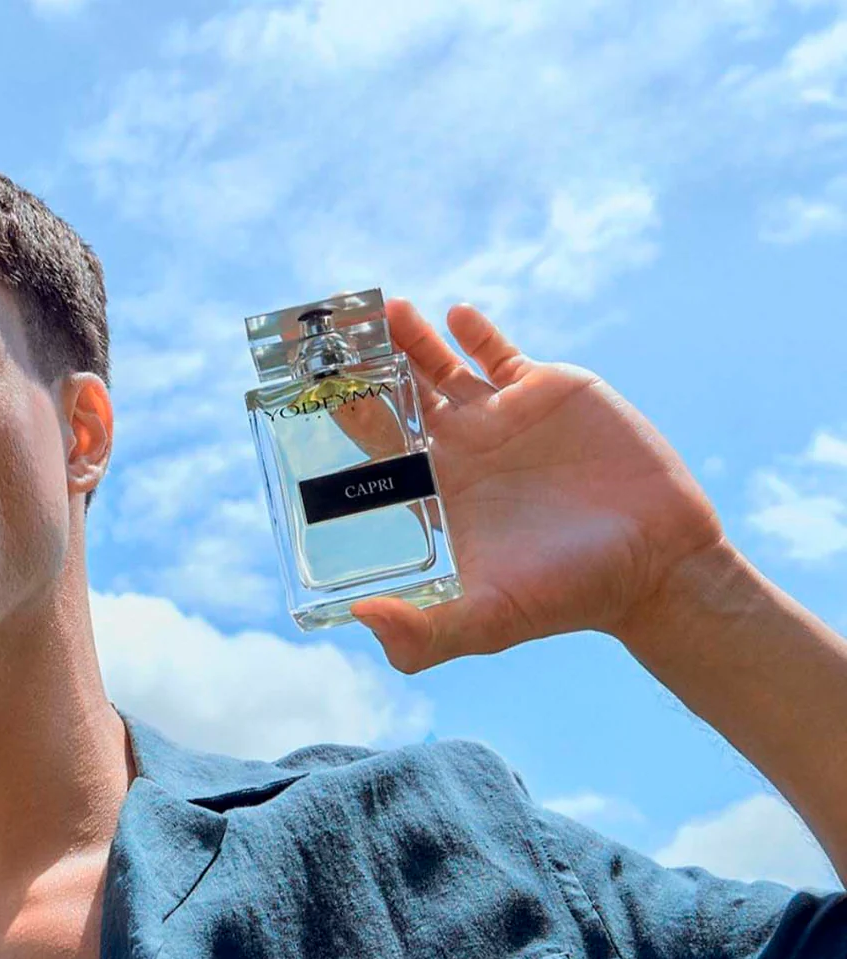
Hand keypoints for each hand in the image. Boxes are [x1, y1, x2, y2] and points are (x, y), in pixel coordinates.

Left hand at [346, 299, 725, 673]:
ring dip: (411, 341)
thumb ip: (426, 634)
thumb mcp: (489, 622)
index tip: (314, 395)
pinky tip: (451, 314)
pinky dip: (476, 332)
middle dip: (369, 370)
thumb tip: (361, 618)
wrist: (657, 562)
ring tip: (385, 311)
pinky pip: (500, 353)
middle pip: (401, 400)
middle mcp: (464, 453)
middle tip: (335, 337)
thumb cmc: (571, 597)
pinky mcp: (549, 393)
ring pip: (442, 367)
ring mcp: (504, 419)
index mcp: (440, 496)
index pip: (379, 451)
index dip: (349, 423)